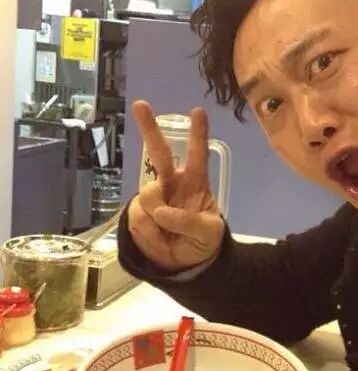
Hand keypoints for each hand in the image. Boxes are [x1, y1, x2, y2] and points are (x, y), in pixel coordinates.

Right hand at [128, 101, 224, 271]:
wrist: (186, 265)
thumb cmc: (204, 241)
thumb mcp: (208, 232)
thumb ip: (188, 221)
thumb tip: (161, 211)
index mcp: (196, 183)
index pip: (198, 155)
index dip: (198, 134)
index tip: (197, 111)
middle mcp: (172, 184)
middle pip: (159, 153)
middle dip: (149, 128)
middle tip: (140, 105)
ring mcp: (153, 197)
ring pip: (148, 197)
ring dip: (158, 220)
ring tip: (170, 236)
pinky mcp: (137, 213)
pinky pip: (137, 219)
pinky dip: (149, 234)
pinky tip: (159, 238)